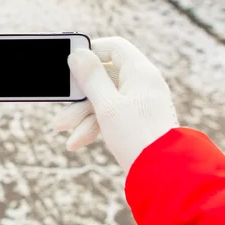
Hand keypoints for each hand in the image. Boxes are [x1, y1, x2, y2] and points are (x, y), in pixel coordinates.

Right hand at [55, 37, 178, 173]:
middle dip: (80, 94)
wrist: (162, 177)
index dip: (91, 51)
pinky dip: (94, 125)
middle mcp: (142, 84)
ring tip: (62, 128)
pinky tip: (77, 141)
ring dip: (82, 114)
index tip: (71, 63)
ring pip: (105, 99)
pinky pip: (112, 115)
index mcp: (140, 73)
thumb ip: (91, 78)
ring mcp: (140, 103)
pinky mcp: (136, 121)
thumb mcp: (107, 106)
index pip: (114, 48)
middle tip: (62, 102)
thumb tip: (78, 54)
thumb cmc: (137, 138)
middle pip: (105, 77)